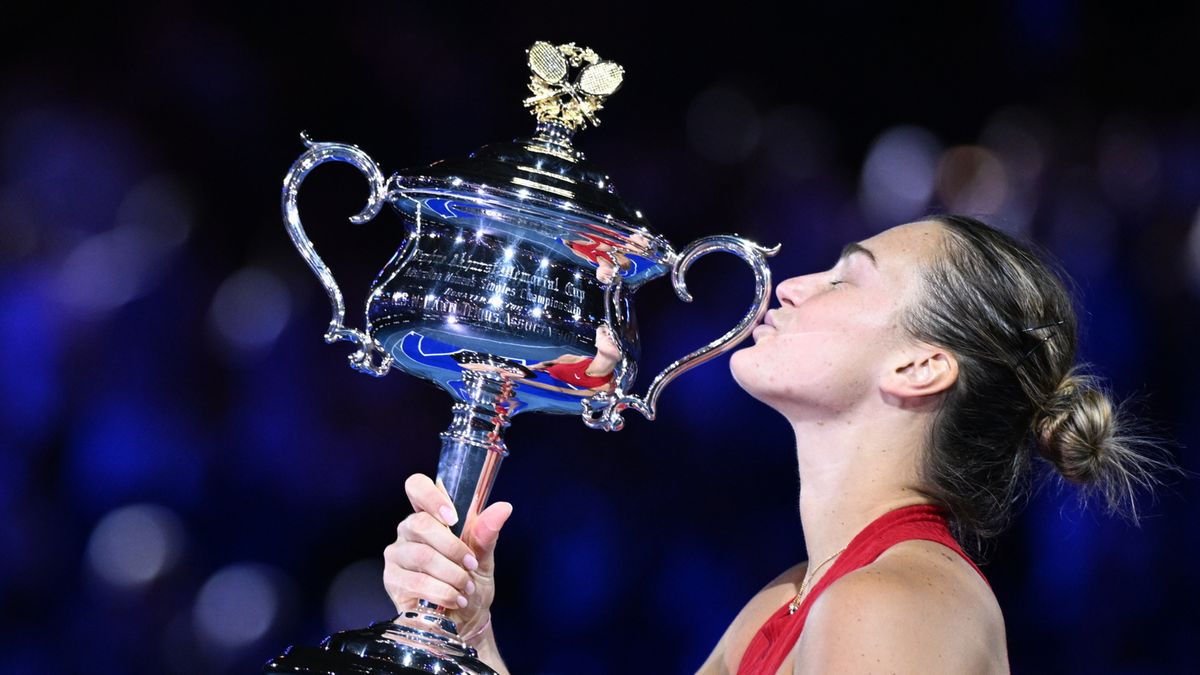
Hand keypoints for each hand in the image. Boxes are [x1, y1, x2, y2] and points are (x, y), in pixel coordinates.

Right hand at [383, 473, 512, 640]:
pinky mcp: (392, 580)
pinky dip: (442, 591)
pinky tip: (454, 599)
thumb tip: (503, 509)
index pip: (417, 486)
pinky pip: (416, 581)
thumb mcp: (484, 557)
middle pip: (421, 524)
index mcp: (429, 514)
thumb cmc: (471, 581)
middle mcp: (408, 530)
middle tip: (471, 565)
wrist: (466, 619)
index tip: (453, 516)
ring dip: (451, 574)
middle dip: (453, 547)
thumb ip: (486, 533)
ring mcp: (397, 555)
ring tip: (466, 587)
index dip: (431, 496)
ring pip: (421, 555)